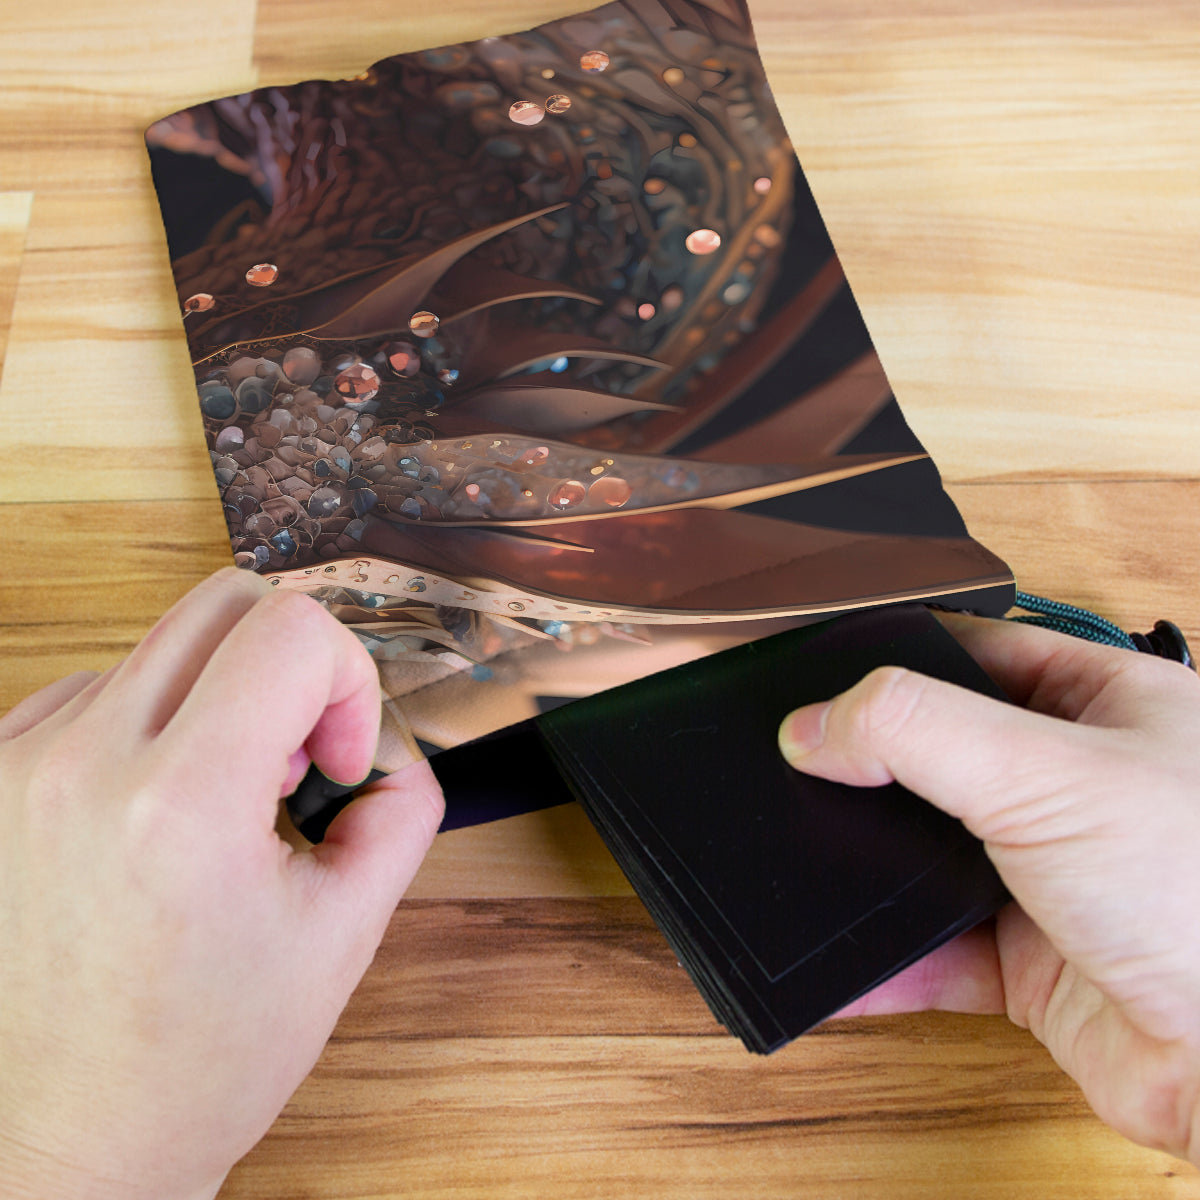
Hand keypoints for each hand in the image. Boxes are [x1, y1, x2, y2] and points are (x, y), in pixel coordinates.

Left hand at [0, 568, 443, 1199]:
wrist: (65, 1141)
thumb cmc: (191, 1062)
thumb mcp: (340, 937)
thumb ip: (399, 814)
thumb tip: (396, 754)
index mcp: (181, 804)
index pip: (291, 628)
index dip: (348, 678)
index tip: (337, 754)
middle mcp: (82, 766)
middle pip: (222, 603)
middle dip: (289, 665)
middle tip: (291, 759)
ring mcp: (18, 769)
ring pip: (162, 646)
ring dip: (216, 700)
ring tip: (219, 805)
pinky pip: (94, 691)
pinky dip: (148, 726)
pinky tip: (157, 813)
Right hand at [778, 613, 1199, 1162]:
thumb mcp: (1044, 771)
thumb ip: (916, 731)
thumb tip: (816, 724)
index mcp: (1110, 707)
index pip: (982, 652)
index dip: (903, 659)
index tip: (829, 678)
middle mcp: (1084, 788)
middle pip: (946, 756)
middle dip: (875, 770)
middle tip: (809, 768)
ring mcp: (1055, 876)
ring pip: (933, 856)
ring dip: (874, 869)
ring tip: (814, 858)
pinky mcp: (1032, 961)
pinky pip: (934, 949)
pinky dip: (886, 960)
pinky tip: (848, 959)